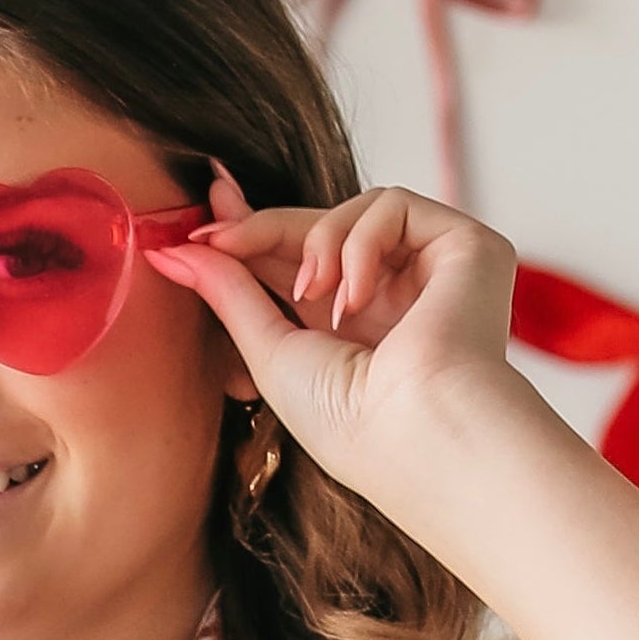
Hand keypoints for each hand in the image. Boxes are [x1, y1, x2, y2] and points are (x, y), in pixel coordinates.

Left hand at [147, 176, 518, 524]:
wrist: (417, 434)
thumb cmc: (350, 423)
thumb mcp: (270, 352)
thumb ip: (228, 294)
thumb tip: (171, 254)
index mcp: (356, 331)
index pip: (299, 261)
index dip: (251, 232)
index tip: (204, 219)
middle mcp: (398, 298)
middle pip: (321, 229)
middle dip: (264, 226)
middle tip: (216, 233)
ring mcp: (434, 271)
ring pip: (355, 210)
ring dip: (319, 243)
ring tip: (315, 297)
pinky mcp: (467, 246)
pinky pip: (393, 205)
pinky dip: (362, 242)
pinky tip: (358, 296)